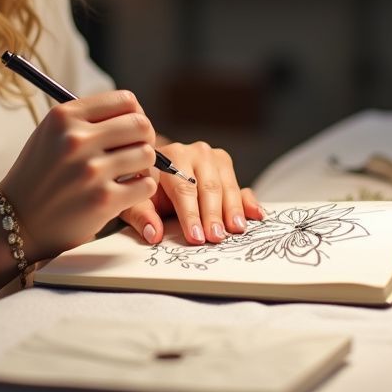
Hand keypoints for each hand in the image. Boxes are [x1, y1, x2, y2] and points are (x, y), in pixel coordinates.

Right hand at [0, 90, 158, 260]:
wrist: (17, 219)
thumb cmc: (39, 174)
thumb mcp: (51, 133)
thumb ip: (87, 118)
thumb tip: (134, 112)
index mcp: (64, 116)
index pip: (124, 100)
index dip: (134, 113)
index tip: (129, 128)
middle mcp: (76, 140)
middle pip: (140, 124)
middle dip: (144, 138)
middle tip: (135, 150)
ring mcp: (91, 170)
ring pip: (147, 154)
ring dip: (144, 165)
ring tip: (131, 173)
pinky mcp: (103, 200)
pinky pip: (146, 185)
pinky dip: (142, 188)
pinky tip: (128, 191)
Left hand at [118, 140, 262, 245]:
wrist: (155, 170)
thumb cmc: (146, 187)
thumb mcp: (136, 200)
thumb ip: (142, 216)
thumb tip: (153, 234)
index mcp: (170, 156)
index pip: (183, 188)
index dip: (190, 215)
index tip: (195, 237)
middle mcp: (195, 153)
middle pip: (208, 187)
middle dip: (212, 214)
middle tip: (216, 237)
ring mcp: (214, 159)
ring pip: (227, 186)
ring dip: (232, 209)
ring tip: (236, 229)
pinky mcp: (227, 169)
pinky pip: (240, 185)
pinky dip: (248, 201)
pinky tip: (256, 215)